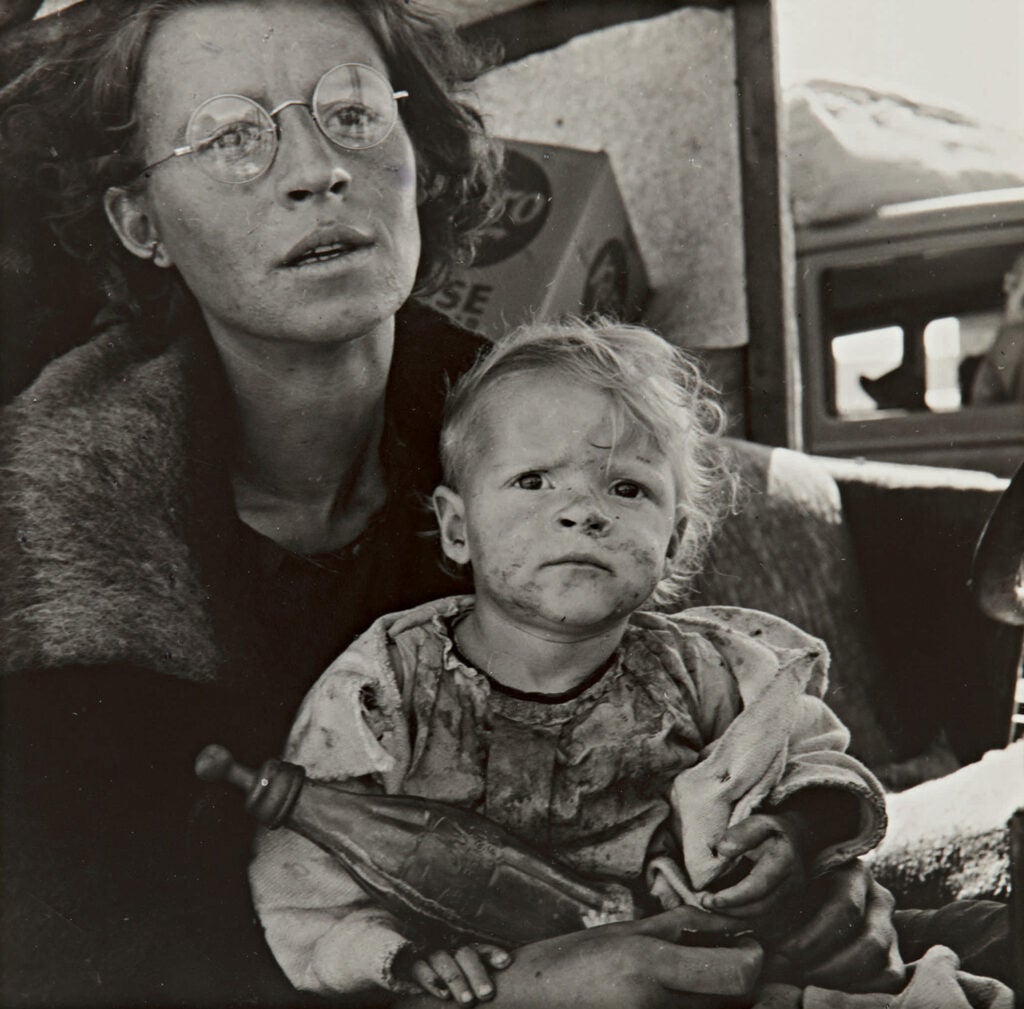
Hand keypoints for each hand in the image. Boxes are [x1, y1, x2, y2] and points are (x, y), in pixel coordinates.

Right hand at [393, 907, 763, 1008]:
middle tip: (730, 951)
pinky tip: (684, 986)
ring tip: (701, 968)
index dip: (754, 956)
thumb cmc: (573, 960)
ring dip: (725, 992)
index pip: (741, 975)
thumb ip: (678, 926)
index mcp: (653, 965)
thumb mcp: (627, 931)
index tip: (744, 939)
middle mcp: (661, 1003)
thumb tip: (724, 917)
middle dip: (745, 974)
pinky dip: (701, 1002)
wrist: (535, 1000)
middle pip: (740, 999)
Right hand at [404, 943, 509, 1003]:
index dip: (493, 954)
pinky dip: (431, 980)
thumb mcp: (467, 974)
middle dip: (477, 974)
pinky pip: (420, 968)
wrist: (407, 971)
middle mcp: (449, 947)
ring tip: (468, 1001)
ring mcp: (430, 953)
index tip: (506, 963)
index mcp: (466, 948)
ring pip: (444, 961)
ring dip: (456, 980)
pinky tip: (442, 994)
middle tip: (487, 995)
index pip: (482, 948)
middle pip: (465, 955)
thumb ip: (482, 975)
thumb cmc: (451, 978)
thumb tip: (509, 980)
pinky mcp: (411, 963)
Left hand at [698, 814, 804, 919]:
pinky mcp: (786, 907)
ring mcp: (791, 899)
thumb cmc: (774, 830)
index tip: (710, 899)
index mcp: (785, 861)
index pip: (758, 886)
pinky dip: (740, 920)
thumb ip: (742, 833)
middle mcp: (792, 885)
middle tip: (703, 903)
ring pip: (760, 918)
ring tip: (709, 907)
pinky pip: (761, 920)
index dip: (734, 896)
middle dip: (729, 910)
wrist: (798, 840)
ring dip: (732, 917)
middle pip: (759, 908)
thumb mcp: (760, 822)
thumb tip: (722, 850)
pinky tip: (721, 914)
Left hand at [771, 861, 903, 991]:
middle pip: (869, 940)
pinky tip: (828, 990)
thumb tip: (766, 946)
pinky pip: (889, 977)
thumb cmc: (792, 893)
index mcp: (853, 872)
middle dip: (829, 965)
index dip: (814, 936)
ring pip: (882, 963)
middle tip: (794, 974)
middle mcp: (879, 898)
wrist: (812, 896)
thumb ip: (780, 910)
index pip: (845, 906)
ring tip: (806, 983)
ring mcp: (890, 928)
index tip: (783, 953)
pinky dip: (861, 991)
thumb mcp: (788, 891)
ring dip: (842, 981)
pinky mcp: (895, 954)